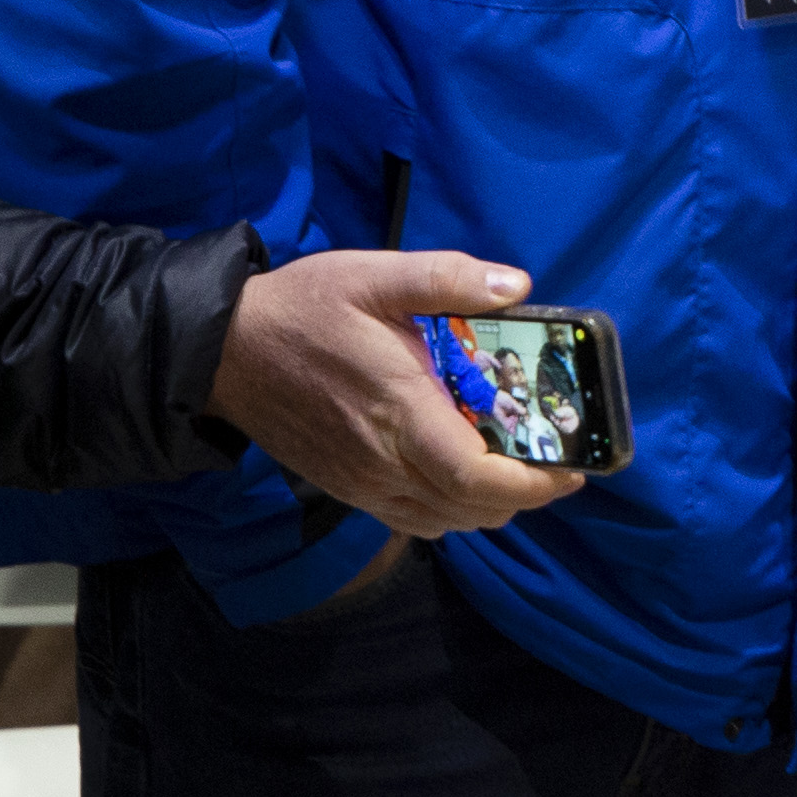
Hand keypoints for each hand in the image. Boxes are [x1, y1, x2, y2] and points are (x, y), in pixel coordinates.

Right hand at [207, 250, 585, 537]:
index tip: (572, 469)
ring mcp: (362, 483)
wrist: (224, 351)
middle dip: (526, 494)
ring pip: (446, 521)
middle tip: (558, 461)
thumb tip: (517, 287)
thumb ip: (447, 279)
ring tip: (519, 466)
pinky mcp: (348, 489)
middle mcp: (381, 462)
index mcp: (398, 412)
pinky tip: (466, 473)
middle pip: (471, 509)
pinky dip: (453, 509)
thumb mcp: (374, 275)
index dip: (532, 484)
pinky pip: (415, 519)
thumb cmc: (305, 309)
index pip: (474, 477)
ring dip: (491, 504)